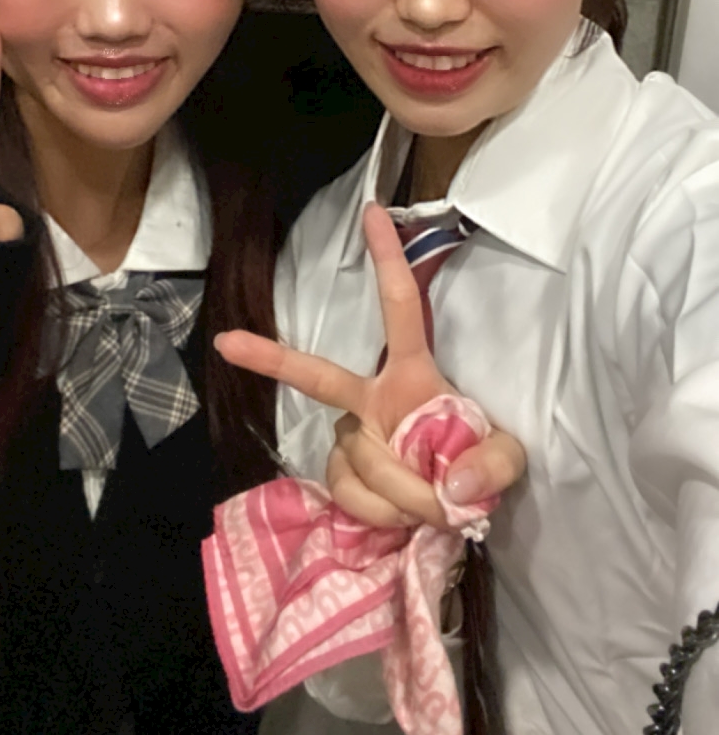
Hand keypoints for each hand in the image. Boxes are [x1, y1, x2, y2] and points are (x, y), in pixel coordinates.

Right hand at [216, 204, 525, 528]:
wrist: (456, 514)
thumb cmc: (479, 468)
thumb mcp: (509, 462)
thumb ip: (493, 466)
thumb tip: (453, 486)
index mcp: (414, 376)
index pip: (402, 308)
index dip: (388, 261)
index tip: (373, 213)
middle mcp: (373, 400)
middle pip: (318, 376)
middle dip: (271, 357)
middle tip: (226, 341)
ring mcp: (353, 438)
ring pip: (359, 460)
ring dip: (399, 493)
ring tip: (430, 508)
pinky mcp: (342, 475)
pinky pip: (349, 493)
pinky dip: (378, 513)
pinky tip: (397, 521)